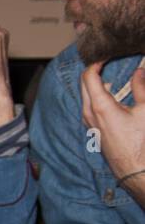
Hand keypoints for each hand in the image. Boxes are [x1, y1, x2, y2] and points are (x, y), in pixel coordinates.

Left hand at [80, 60, 144, 186]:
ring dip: (93, 84)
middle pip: (83, 85)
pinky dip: (94, 96)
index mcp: (100, 106)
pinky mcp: (93, 130)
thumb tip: (140, 71)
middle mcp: (89, 114)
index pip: (88, 77)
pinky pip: (88, 107)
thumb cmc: (141, 141)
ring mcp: (89, 123)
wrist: (134, 169)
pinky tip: (107, 94)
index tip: (107, 54)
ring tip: (108, 75)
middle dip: (92, 70)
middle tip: (106, 60)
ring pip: (85, 97)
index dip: (96, 62)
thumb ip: (142, 87)